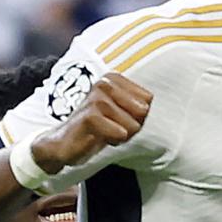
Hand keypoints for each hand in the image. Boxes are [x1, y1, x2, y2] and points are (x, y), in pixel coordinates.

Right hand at [31, 73, 151, 173]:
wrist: (63, 144)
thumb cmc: (97, 127)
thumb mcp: (122, 113)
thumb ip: (140, 107)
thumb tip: (159, 107)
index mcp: (113, 78)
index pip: (148, 100)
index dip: (137, 116)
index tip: (119, 118)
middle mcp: (105, 83)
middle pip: (142, 111)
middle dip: (132, 125)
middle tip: (113, 127)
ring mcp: (96, 98)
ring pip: (132, 124)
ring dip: (121, 134)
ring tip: (105, 132)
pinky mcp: (90, 116)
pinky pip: (120, 132)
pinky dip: (114, 140)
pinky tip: (100, 138)